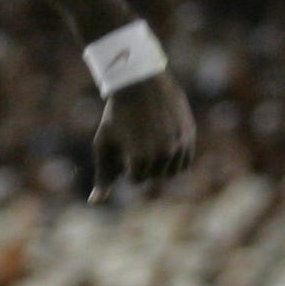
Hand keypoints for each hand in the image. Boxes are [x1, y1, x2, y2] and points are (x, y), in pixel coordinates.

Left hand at [90, 71, 194, 199]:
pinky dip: (176, 158)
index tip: (123, 143)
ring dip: (161, 163)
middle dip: (144, 163)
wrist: (140, 82)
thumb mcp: (104, 145)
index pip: (135, 179)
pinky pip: (185, 162)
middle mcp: (162, 154)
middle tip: (137, 138)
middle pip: (154, 176)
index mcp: (139, 159)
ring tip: (150, 141)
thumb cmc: (117, 115)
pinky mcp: (189, 136)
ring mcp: (178, 145)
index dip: (126, 163)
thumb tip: (95, 202)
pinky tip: (164, 143)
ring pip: (171, 172)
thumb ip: (103, 176)